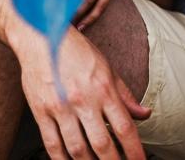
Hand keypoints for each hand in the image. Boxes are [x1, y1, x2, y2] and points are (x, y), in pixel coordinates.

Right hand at [16, 30, 150, 159]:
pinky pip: (52, 144)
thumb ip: (125, 95)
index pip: (125, 129)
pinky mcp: (40, 110)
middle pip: (102, 145)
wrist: (40, 35)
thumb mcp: (107, 68)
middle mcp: (83, 100)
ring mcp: (60, 107)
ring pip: (77, 149)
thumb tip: (144, 114)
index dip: (135, 152)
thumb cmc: (74, 50)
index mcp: (103, 89)